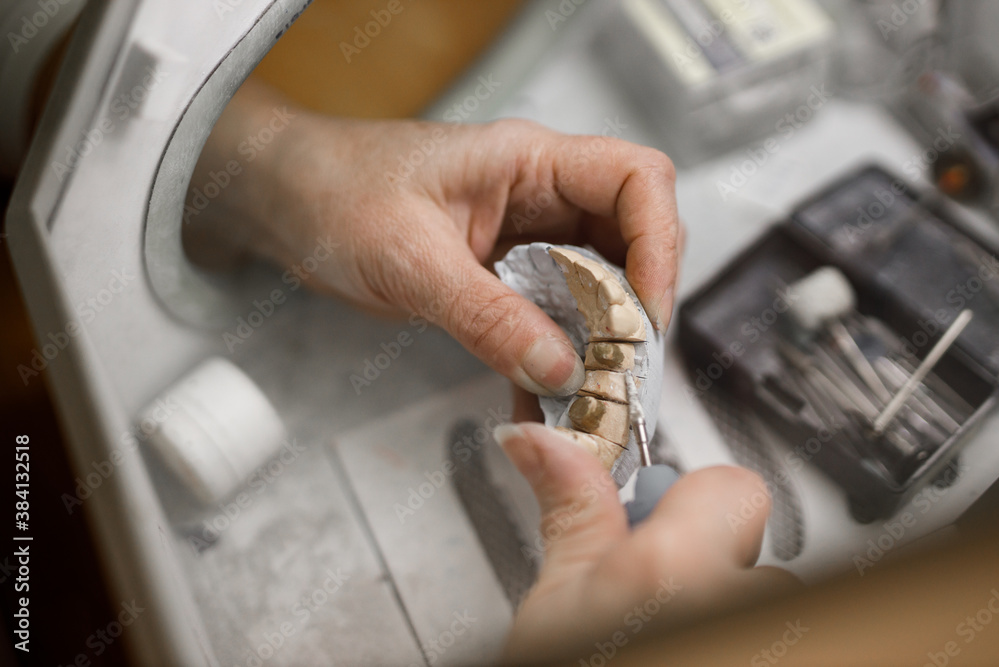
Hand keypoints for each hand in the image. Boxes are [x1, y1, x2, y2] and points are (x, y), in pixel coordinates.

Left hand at [187, 79, 679, 397]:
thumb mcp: (412, 259)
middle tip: (622, 367)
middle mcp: (539, 194)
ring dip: (600, 337)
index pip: (637, 181)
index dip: (660, 245)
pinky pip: (552, 311)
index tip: (648, 314)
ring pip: (597, 282)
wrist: (287, 202)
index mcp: (529, 161)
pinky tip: (543, 395)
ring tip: (590, 392)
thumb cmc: (336, 194)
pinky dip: (554, 353)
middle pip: (631, 238)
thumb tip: (561, 369)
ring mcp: (525, 234)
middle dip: (638, 304)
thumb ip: (487, 316)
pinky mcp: (503, 272)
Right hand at [494, 422, 798, 663]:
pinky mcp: (783, 655)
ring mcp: (765, 645)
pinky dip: (743, 642)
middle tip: (656, 601)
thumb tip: (542, 440)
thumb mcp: (554, 607)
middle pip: (752, 553)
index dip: (691, 497)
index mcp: (673, 574)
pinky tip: (690, 653)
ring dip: (728, 618)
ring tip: (672, 643)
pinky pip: (777, 639)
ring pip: (768, 608)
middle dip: (707, 568)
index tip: (662, 519)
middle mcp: (740, 612)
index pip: (732, 486)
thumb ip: (570, 512)